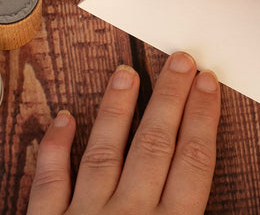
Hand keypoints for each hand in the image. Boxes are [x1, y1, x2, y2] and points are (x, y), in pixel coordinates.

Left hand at [27, 52, 219, 214]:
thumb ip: (190, 213)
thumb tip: (201, 171)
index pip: (193, 162)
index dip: (202, 117)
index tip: (207, 82)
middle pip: (154, 144)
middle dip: (170, 97)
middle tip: (180, 60)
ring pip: (105, 151)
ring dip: (117, 108)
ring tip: (126, 72)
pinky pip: (51, 180)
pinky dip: (55, 147)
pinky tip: (64, 118)